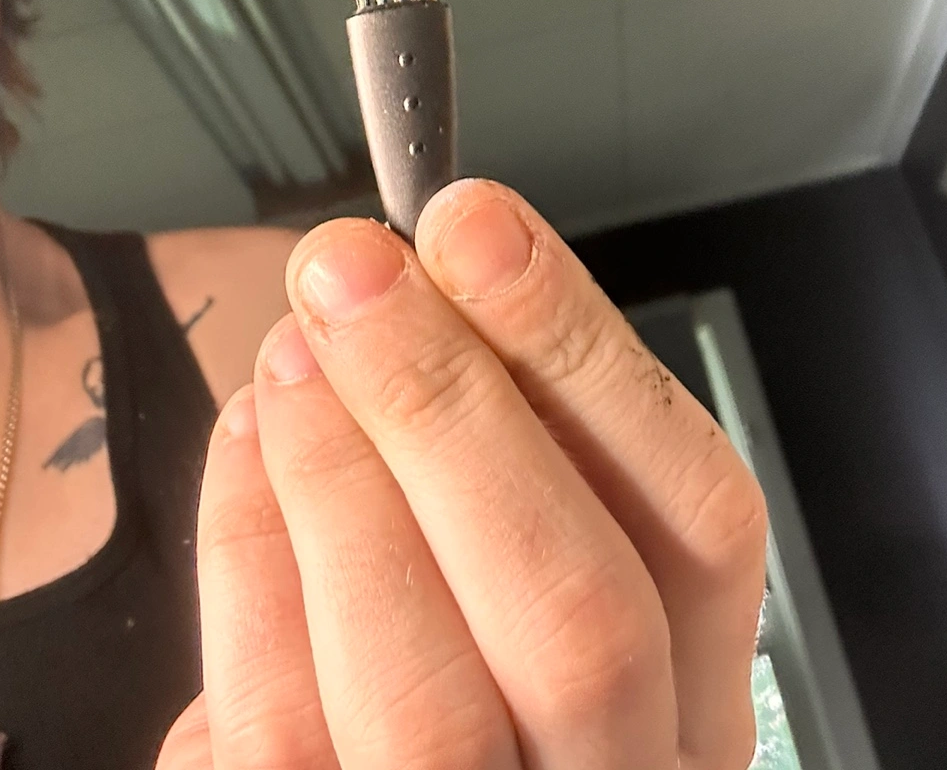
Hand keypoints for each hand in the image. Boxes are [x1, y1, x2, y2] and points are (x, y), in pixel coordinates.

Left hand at [157, 179, 766, 769]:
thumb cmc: (468, 651)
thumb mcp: (532, 555)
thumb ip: (513, 442)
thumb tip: (420, 280)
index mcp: (689, 696)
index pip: (698, 518)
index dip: (584, 351)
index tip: (477, 226)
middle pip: (578, 613)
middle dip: (450, 406)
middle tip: (354, 271)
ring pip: (425, 694)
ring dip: (340, 478)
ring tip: (292, 351)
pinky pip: (281, 732)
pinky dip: (249, 561)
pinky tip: (248, 444)